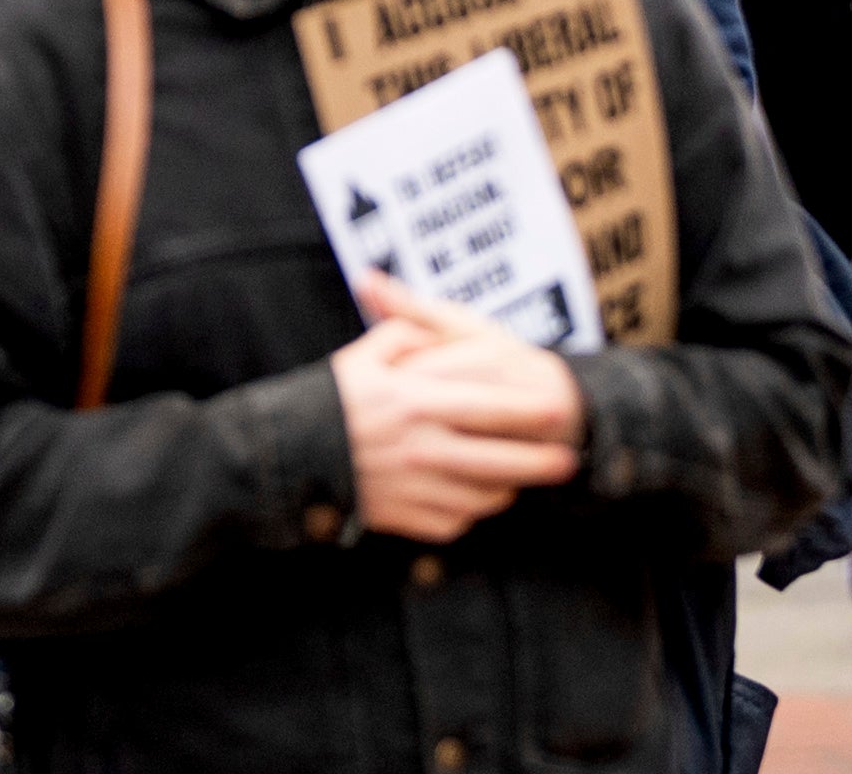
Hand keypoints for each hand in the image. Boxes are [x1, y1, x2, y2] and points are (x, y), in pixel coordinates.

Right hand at [329, 290, 590, 539]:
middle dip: (538, 463)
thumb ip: (407, 334)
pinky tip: (480, 499)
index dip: (528, 410)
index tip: (561, 409)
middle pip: (495, 460)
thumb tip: (437, 330)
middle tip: (568, 461)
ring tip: (526, 480)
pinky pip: (450, 522)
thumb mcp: (363, 355)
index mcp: (414, 402)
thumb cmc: (329, 400)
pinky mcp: (399, 518)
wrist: (283, 458)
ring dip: (509, 489)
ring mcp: (410, 488)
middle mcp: (418, 448)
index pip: (487, 408)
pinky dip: (471, 513)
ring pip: (478, 497)